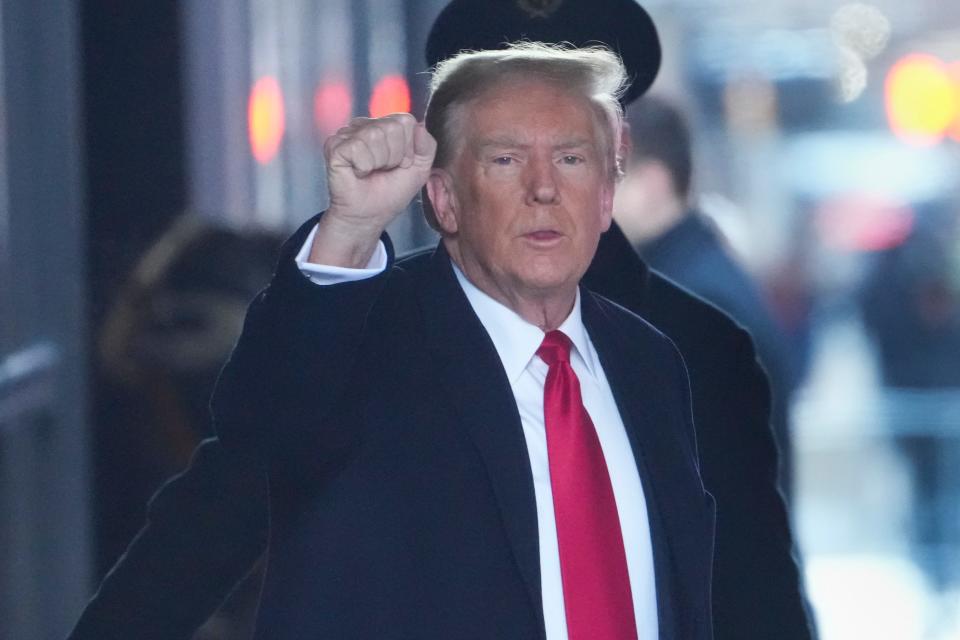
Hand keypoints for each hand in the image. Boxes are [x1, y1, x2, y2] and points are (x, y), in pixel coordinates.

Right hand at [311, 114, 435, 266]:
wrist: (369, 215)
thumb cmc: (391, 192)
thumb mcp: (420, 169)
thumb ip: (427, 145)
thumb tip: (420, 125)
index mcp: (385, 125)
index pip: (406, 121)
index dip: (408, 148)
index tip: (400, 165)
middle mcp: (365, 125)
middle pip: (392, 127)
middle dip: (394, 156)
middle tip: (383, 170)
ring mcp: (347, 134)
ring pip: (375, 135)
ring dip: (379, 162)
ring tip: (371, 172)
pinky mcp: (334, 146)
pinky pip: (358, 147)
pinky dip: (363, 167)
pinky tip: (358, 172)